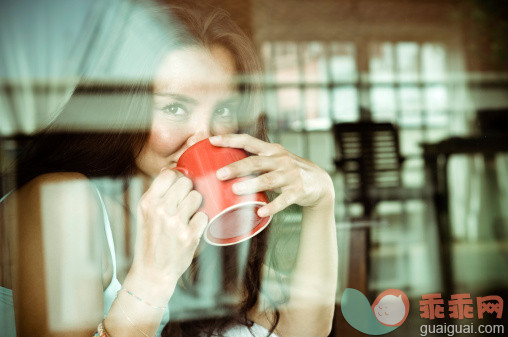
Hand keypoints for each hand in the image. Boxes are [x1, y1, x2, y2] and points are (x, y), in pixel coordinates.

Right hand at [129, 169, 207, 294]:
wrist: (152, 272)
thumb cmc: (150, 240)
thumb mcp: (144, 214)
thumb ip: (156, 193)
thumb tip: (168, 170)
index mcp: (148, 202)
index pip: (169, 175)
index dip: (176, 180)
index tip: (177, 189)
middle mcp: (161, 210)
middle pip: (186, 183)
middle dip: (187, 192)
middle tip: (183, 204)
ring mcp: (176, 223)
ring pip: (197, 197)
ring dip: (195, 206)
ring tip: (187, 216)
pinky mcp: (189, 235)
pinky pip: (203, 215)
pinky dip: (200, 222)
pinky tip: (191, 228)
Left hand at [209, 134, 334, 216]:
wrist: (320, 182)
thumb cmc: (289, 171)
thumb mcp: (275, 160)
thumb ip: (255, 161)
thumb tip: (223, 168)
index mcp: (272, 150)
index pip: (248, 141)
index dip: (230, 139)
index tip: (212, 140)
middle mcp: (281, 160)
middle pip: (255, 162)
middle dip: (236, 167)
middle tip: (219, 174)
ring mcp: (290, 175)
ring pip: (268, 180)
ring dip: (251, 184)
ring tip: (236, 190)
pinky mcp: (298, 191)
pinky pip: (283, 200)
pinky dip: (272, 207)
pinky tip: (261, 211)